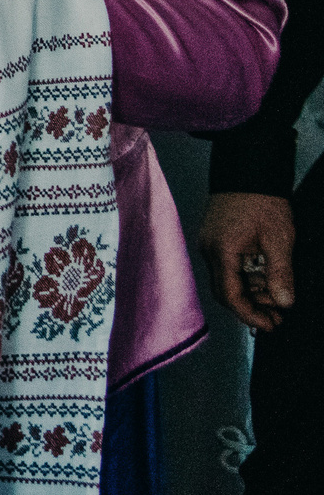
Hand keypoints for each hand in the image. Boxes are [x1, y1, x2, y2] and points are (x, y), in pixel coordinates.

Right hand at [199, 191, 296, 332]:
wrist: (248, 170)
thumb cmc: (262, 201)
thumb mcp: (278, 239)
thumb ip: (280, 273)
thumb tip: (284, 302)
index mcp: (222, 252)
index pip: (230, 295)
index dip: (250, 314)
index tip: (270, 325)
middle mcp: (209, 251)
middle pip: (225, 291)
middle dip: (251, 306)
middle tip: (277, 316)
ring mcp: (210, 243)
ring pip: (227, 279)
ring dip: (250, 292)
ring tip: (276, 297)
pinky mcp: (215, 237)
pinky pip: (227, 266)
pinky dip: (245, 276)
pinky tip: (264, 278)